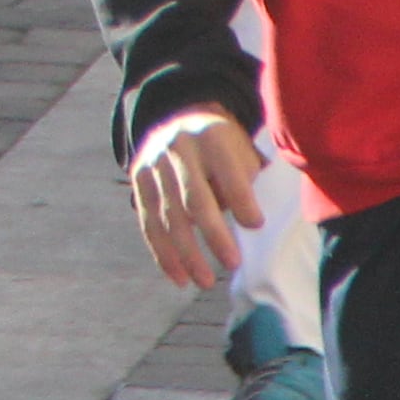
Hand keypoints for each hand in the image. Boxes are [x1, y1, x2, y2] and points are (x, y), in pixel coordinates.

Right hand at [128, 105, 259, 288]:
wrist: (180, 118)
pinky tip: (178, 277)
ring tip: (204, 281)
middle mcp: (178, 148)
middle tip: (232, 264)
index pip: (227, 172)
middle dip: (214, 234)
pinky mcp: (139, 180)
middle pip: (195, 198)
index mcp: (212, 137)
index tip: (256, 226)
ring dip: (186, 253)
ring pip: (169, 215)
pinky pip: (149, 222)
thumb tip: (260, 228)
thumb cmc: (225, 147)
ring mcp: (154, 164)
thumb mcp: (243, 150)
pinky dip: (163, 253)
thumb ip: (252, 181)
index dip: (242, 201)